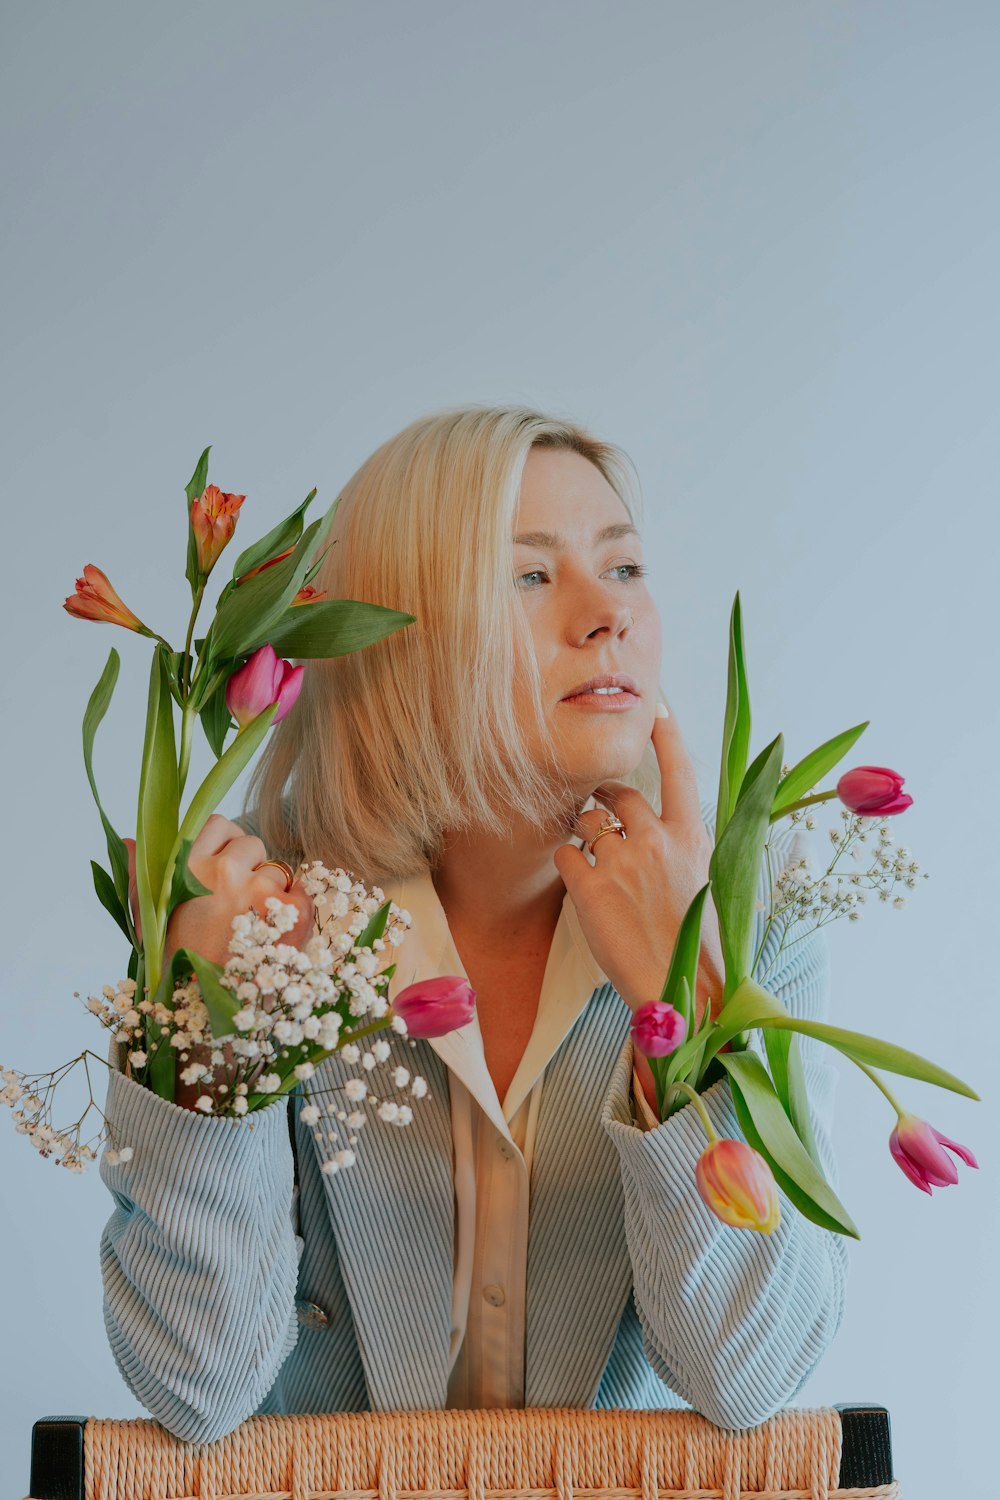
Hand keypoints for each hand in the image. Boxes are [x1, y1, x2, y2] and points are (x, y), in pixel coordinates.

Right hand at [123, 814, 314, 967]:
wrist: (207, 1014)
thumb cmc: (176, 967)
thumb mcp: (148, 920)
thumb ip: (141, 876)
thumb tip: (132, 840)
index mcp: (186, 868)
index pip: (218, 823)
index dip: (224, 843)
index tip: (221, 868)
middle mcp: (223, 872)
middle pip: (251, 842)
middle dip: (249, 866)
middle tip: (237, 904)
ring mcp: (259, 891)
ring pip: (277, 868)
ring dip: (270, 890)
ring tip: (251, 926)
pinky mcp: (290, 912)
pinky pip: (301, 892)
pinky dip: (295, 909)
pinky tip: (275, 933)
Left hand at [553, 702, 724, 1024]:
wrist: (685, 992)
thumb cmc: (701, 946)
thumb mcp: (711, 884)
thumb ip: (687, 849)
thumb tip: (673, 832)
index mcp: (692, 837)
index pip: (680, 770)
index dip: (666, 735)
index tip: (656, 706)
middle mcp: (657, 840)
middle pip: (618, 793)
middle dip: (604, 797)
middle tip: (600, 815)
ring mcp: (622, 862)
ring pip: (587, 820)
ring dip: (584, 834)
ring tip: (595, 863)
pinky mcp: (590, 889)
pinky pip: (566, 854)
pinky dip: (569, 865)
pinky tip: (582, 887)